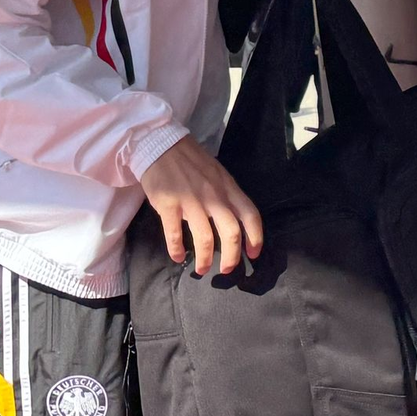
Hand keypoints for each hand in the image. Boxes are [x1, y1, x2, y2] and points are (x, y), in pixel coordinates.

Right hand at [140, 136, 263, 275]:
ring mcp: (190, 200)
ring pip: (204, 238)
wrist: (161, 144)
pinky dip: (177, 250)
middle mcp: (213, 196)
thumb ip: (227, 196)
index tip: (253, 254)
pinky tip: (177, 257)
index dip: (256, 238)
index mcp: (227, 188)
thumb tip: (235, 222)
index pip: (250, 215)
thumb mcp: (217, 175)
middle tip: (226, 270)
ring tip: (202, 269)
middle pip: (231, 232)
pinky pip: (175, 234)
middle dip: (231, 257)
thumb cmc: (191, 162)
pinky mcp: (169, 204)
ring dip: (204, 259)